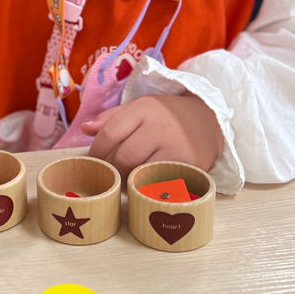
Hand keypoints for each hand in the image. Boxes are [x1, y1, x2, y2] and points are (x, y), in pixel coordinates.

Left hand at [80, 93, 223, 177]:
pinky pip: (161, 183)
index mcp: (144, 109)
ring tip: (131, 176)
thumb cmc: (167, 115)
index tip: (92, 161)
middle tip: (113, 173)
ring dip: (131, 179)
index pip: (110, 133)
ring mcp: (177, 148)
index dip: (96, 151)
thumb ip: (111, 118)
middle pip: (124, 158)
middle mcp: (160, 127)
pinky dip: (151, 186)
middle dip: (114, 169)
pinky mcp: (190, 166)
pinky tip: (150, 181)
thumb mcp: (140, 107)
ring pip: (141, 174)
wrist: (209, 119)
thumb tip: (85, 129)